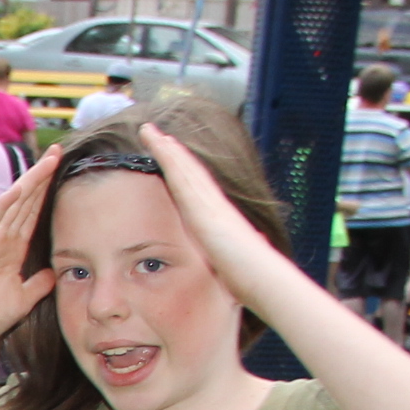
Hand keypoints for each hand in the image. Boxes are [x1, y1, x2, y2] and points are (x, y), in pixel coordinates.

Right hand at [0, 146, 60, 352]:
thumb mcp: (21, 299)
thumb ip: (38, 284)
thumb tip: (54, 272)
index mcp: (11, 250)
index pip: (32, 214)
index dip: (46, 193)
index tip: (62, 172)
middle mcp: (0, 240)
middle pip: (25, 201)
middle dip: (42, 177)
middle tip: (58, 151)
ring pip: (13, 204)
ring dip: (31, 182)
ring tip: (49, 160)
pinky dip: (5, 204)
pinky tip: (20, 187)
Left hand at [141, 122, 295, 312]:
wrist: (259, 274)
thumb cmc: (249, 277)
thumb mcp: (232, 269)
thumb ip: (231, 262)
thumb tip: (247, 259)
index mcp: (218, 219)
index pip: (197, 191)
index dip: (185, 173)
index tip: (173, 160)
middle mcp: (214, 204)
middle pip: (190, 172)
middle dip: (173, 153)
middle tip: (157, 135)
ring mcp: (208, 200)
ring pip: (184, 166)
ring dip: (167, 147)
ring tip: (150, 132)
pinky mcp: (201, 201)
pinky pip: (182, 173)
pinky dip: (170, 156)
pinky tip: (158, 142)